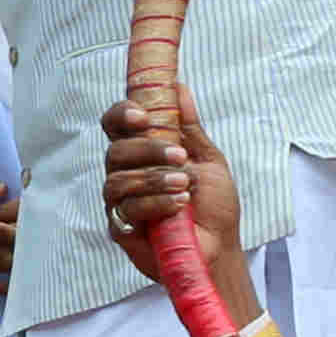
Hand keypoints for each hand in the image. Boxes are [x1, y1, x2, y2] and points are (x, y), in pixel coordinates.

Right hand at [102, 90, 252, 320]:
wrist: (220, 248)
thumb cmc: (214, 206)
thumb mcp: (208, 160)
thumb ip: (190, 127)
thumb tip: (179, 87)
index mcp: (142, 153)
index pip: (116, 125)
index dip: (121, 115)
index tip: (143, 116)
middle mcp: (125, 173)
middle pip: (115, 150)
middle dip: (147, 150)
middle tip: (179, 157)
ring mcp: (121, 202)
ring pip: (117, 180)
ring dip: (153, 179)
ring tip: (184, 185)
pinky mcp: (121, 228)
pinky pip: (126, 210)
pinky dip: (154, 204)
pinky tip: (179, 206)